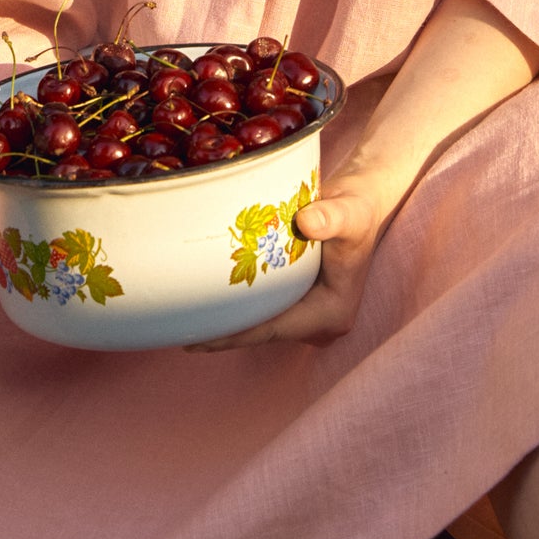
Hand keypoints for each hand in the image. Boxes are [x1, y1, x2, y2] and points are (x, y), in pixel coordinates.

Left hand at [186, 175, 388, 349]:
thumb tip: (307, 222)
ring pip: (260, 322)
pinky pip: (261, 308)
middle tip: (179, 330)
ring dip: (227, 321)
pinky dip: (236, 305)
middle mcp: (318, 321)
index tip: (200, 337)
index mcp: (332, 314)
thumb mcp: (349, 211)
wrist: (360, 201)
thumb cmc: (357, 206)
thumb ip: (332, 217)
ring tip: (183, 321)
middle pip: (262, 332)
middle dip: (224, 333)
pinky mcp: (296, 299)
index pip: (274, 329)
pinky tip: (203, 302)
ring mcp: (307, 312)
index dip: (236, 333)